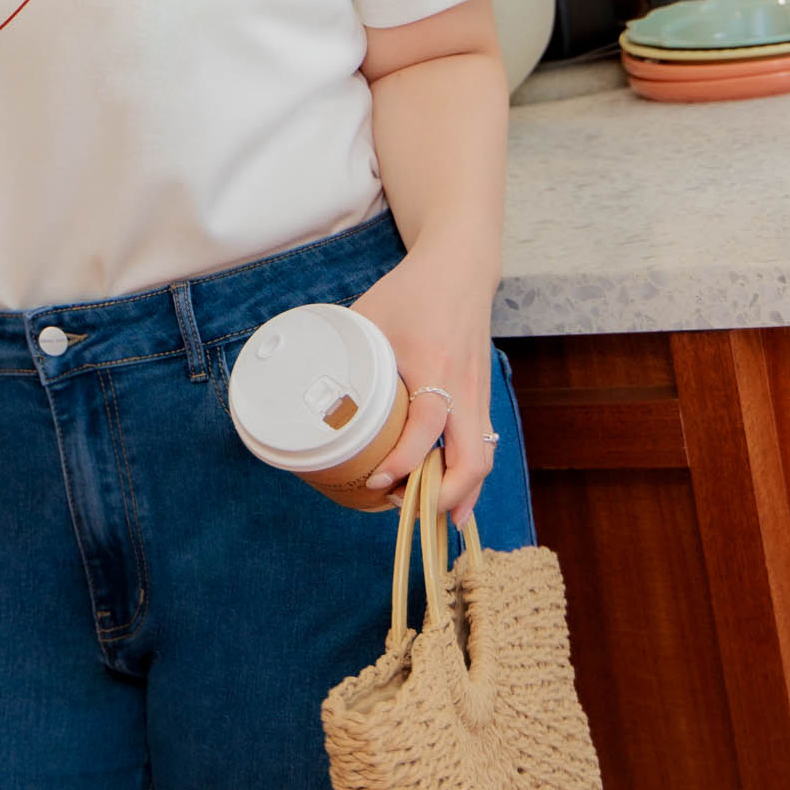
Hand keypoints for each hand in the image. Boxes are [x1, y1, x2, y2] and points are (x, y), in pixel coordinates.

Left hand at [349, 248, 497, 530]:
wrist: (461, 269)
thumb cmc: (412, 291)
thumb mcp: (369, 317)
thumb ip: (344, 355)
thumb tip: (306, 395)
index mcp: (435, 365)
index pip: (427, 427)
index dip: (403, 462)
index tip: (377, 481)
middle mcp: (465, 387)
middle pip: (471, 458)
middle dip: (442, 496)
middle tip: (406, 511)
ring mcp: (480, 395)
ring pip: (483, 459)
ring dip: (460, 495)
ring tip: (431, 521)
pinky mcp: (482, 398)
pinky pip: (483, 447)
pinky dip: (468, 477)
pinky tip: (451, 500)